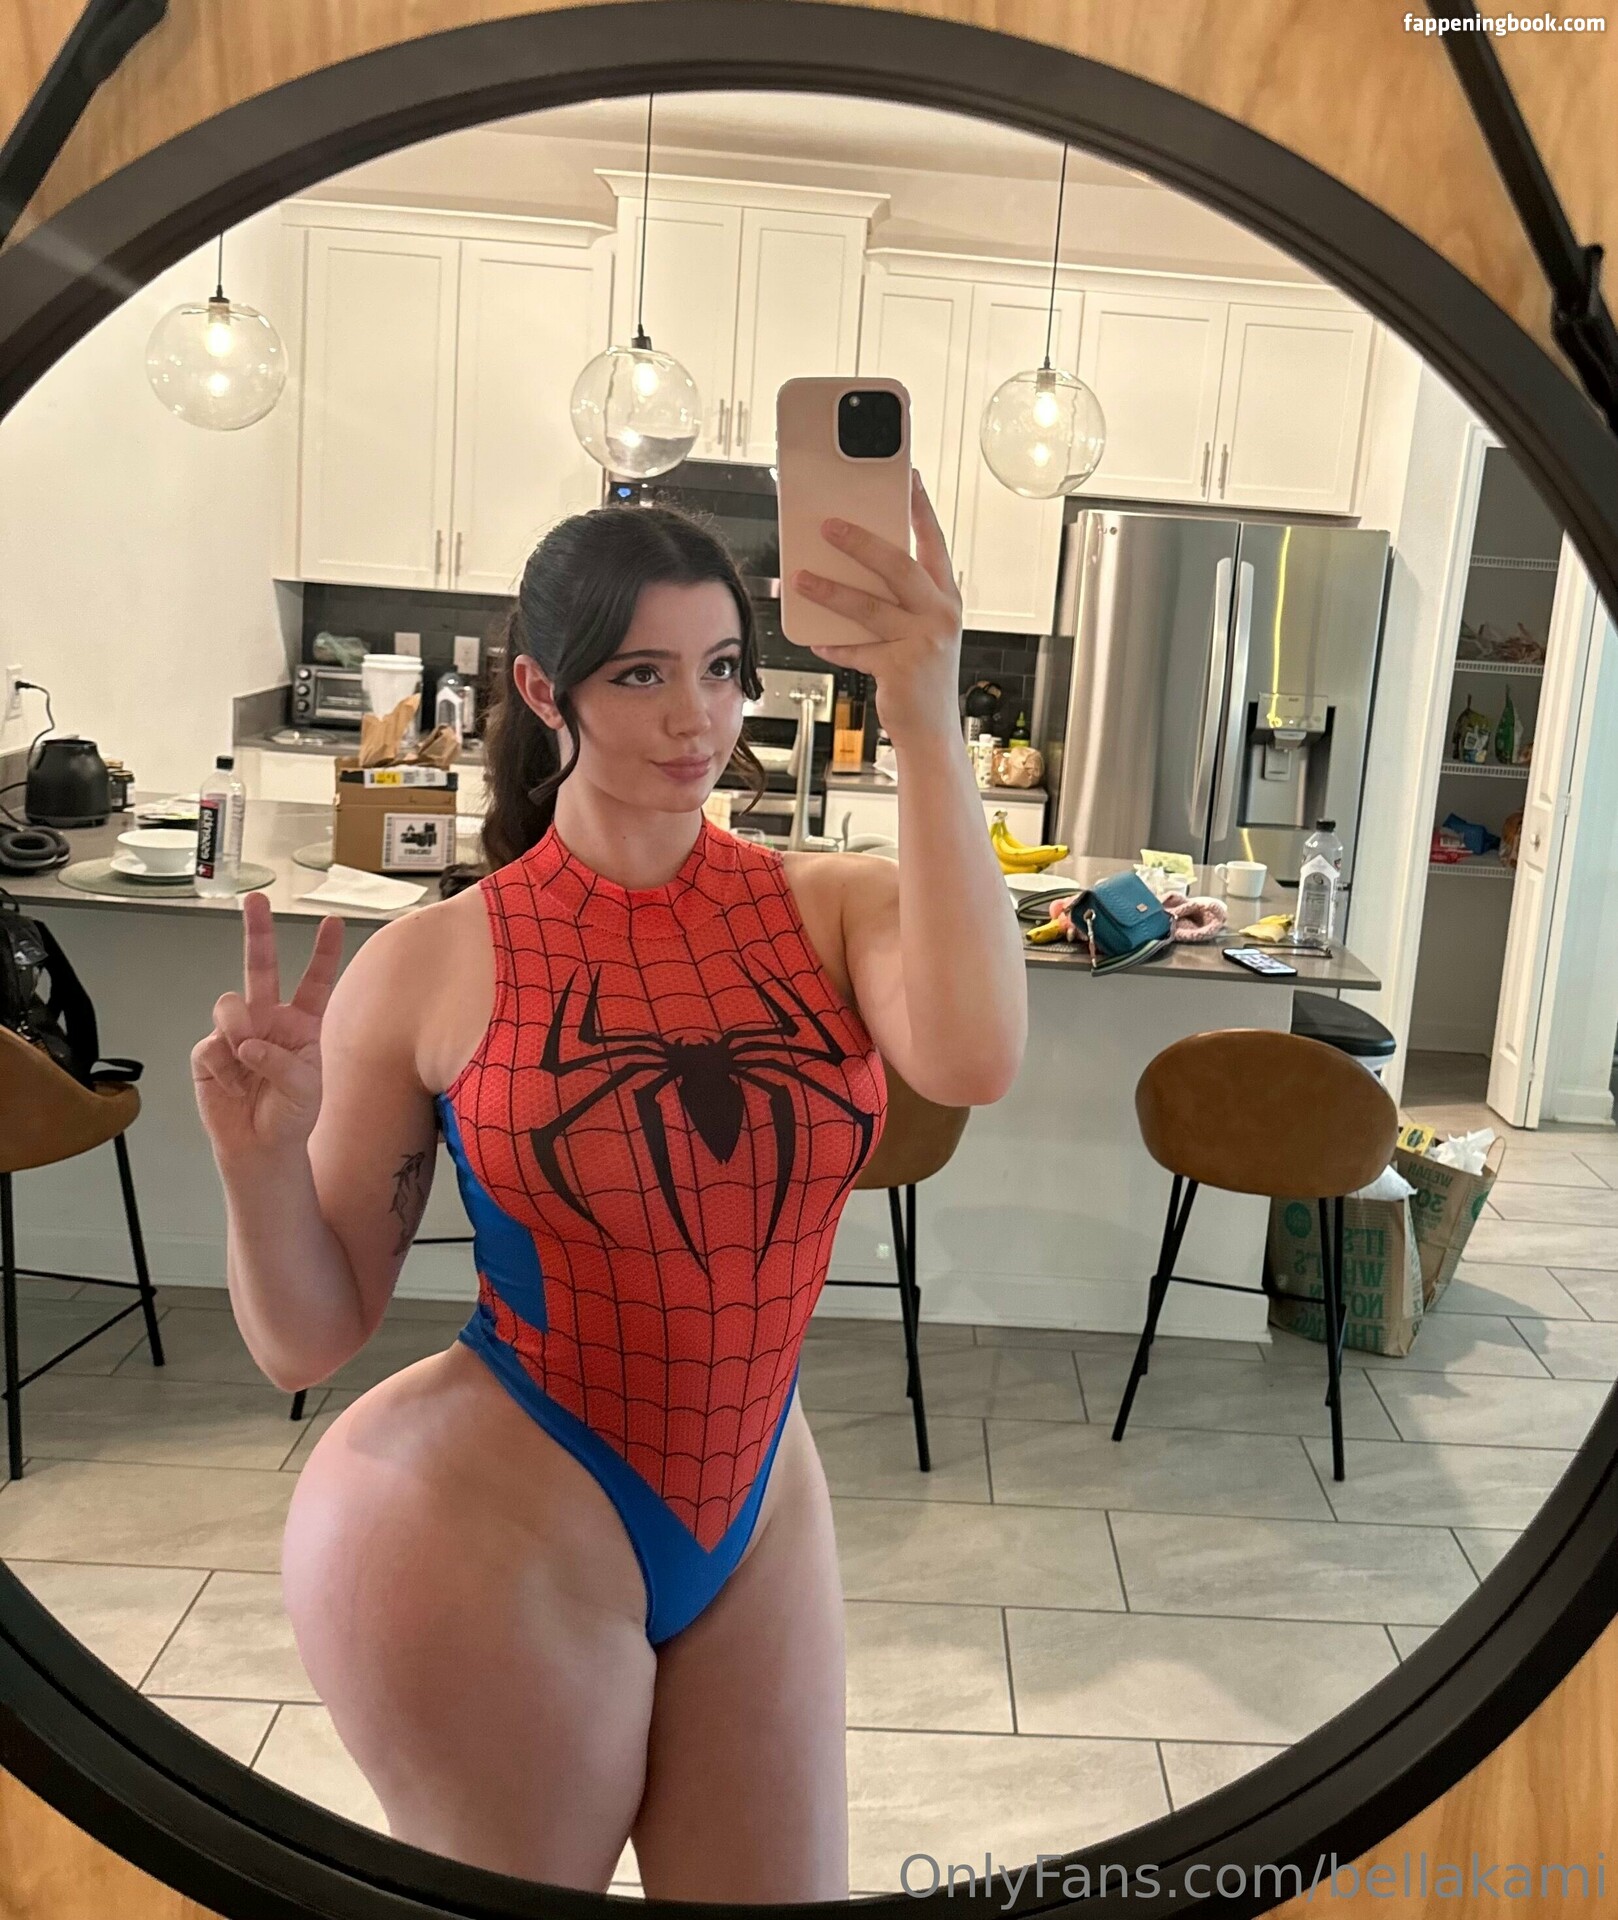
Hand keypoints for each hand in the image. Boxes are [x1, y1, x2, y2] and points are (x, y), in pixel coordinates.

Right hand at [191, 891, 343, 1163]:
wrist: (260, 1147)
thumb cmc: (292, 1115)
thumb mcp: (306, 1089)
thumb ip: (282, 1062)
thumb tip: (247, 1043)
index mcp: (302, 1024)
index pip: (315, 981)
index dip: (323, 952)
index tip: (332, 921)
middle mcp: (270, 1020)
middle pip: (262, 967)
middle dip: (258, 931)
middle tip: (255, 900)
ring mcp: (238, 1032)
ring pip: (229, 1003)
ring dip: (237, 1027)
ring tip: (245, 1058)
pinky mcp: (210, 1051)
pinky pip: (211, 1044)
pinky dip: (222, 1067)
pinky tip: (233, 1086)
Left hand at [793, 470, 962, 743]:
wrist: (933, 731)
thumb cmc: (922, 677)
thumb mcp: (921, 631)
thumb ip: (899, 600)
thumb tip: (852, 567)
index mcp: (947, 599)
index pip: (934, 543)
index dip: (920, 509)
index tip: (907, 480)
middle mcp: (941, 616)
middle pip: (898, 566)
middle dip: (861, 543)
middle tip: (828, 525)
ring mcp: (923, 642)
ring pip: (870, 606)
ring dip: (831, 591)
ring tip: (802, 578)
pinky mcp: (901, 669)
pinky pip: (857, 649)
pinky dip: (834, 644)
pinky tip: (815, 637)